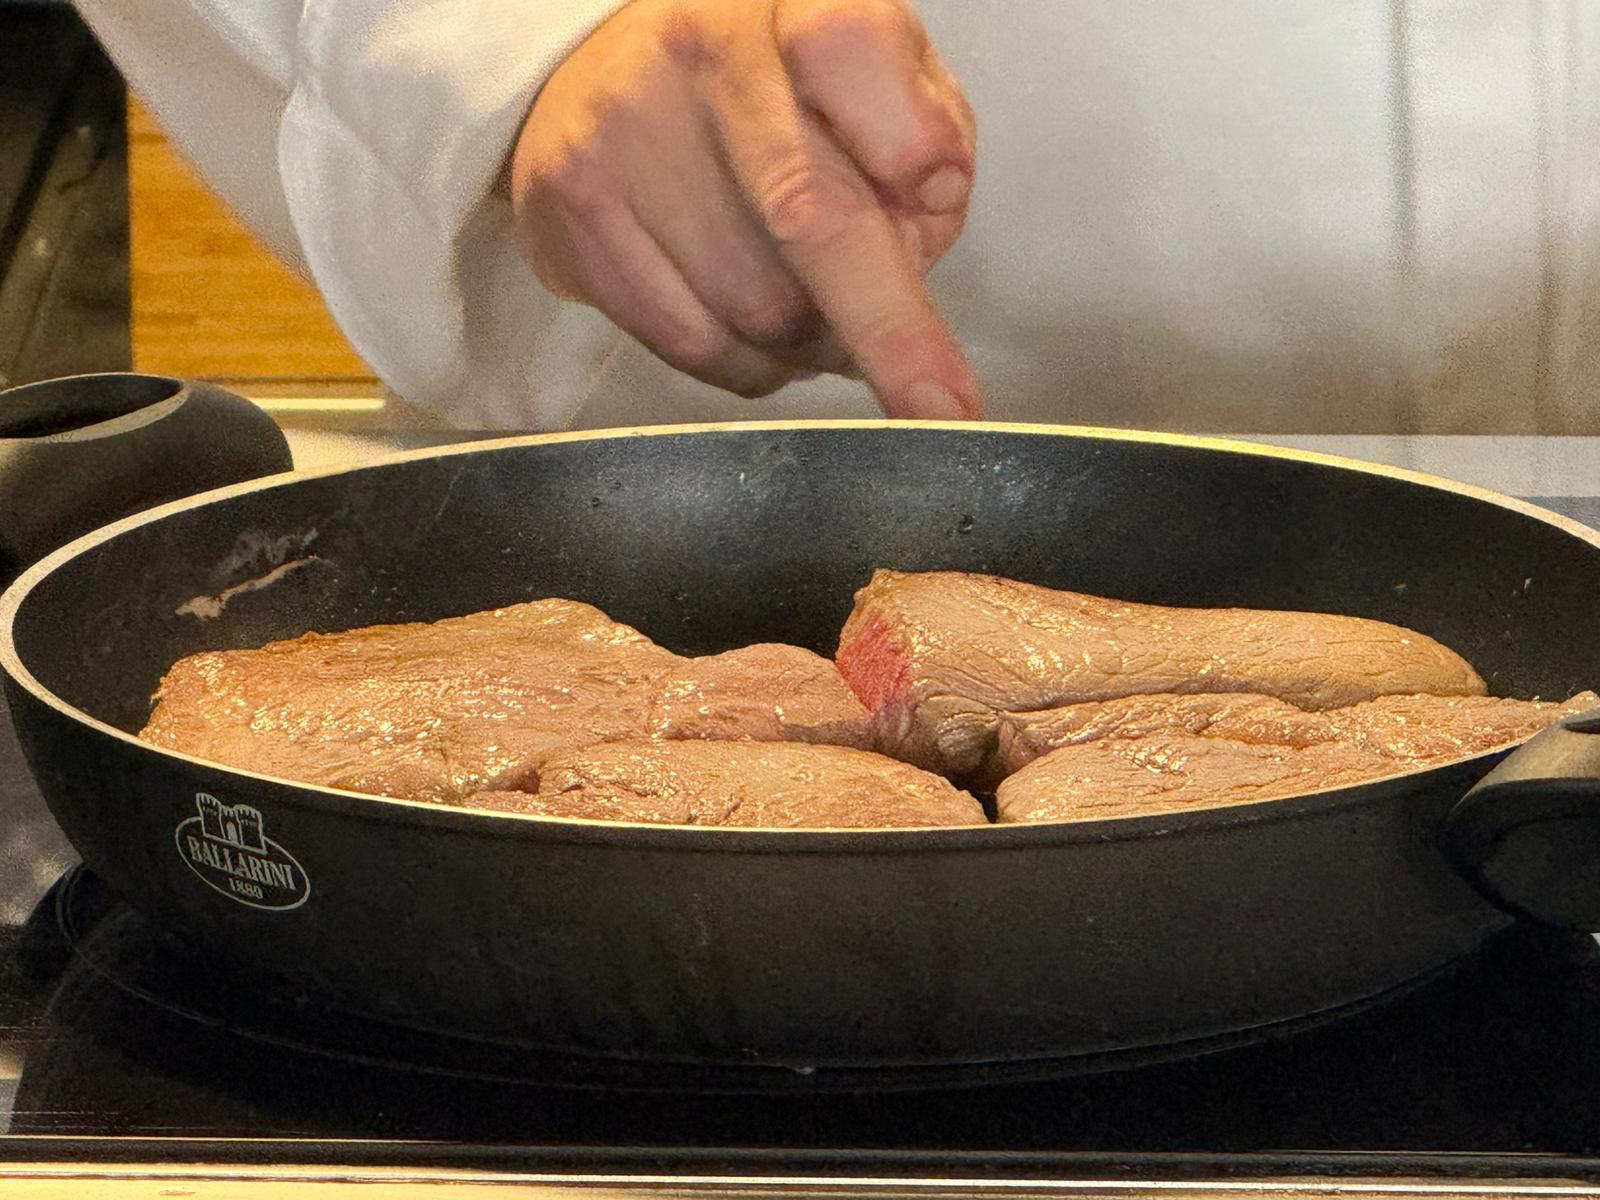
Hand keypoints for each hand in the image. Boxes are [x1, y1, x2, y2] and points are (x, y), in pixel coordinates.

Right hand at [509, 0, 981, 417]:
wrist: (608, 69)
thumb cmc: (771, 90)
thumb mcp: (876, 82)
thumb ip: (927, 146)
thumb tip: (920, 243)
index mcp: (796, 6)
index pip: (854, 50)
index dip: (906, 140)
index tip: (937, 199)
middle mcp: (703, 54)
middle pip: (806, 210)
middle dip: (885, 325)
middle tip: (934, 404)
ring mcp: (625, 132)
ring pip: (755, 306)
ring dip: (813, 344)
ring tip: (818, 318)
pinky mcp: (573, 207)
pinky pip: (693, 344)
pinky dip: (751, 365)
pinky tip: (763, 336)